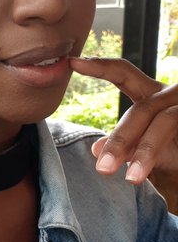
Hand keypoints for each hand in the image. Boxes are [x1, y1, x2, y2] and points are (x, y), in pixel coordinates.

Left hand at [69, 57, 177, 183]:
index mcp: (151, 95)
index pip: (124, 74)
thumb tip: (95, 150)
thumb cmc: (172, 153)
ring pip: (165, 121)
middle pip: (142, 110)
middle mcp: (171, 96)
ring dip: (146, 151)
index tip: (73, 63)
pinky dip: (164, 154)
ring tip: (132, 179)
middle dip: (121, 140)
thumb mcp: (142, 148)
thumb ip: (123, 144)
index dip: (101, 67)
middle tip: (103, 168)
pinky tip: (160, 170)